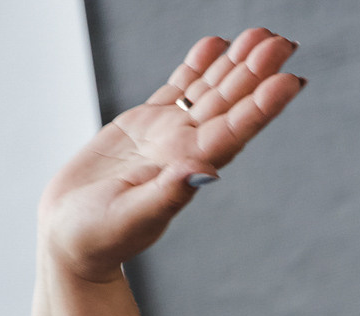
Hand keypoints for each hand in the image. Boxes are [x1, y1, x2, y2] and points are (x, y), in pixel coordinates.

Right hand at [39, 28, 303, 283]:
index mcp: (189, 169)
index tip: (288, 81)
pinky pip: (179, 88)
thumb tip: (203, 172)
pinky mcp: (145, 124)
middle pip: (230, 103)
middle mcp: (187, 148)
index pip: (235, 131)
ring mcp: (169, 134)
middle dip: (256, 72)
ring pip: (210, 91)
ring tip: (261, 34)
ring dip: (235, 63)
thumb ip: (168, 194)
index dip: (263, 106)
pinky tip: (216, 45)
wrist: (71, 235)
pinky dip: (198, 66)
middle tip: (282, 42)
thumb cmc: (99, 237)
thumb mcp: (133, 217)